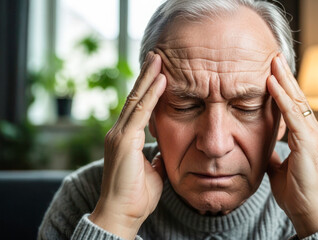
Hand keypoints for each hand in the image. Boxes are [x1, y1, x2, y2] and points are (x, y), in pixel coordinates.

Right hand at [89, 52, 166, 239]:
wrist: (122, 215)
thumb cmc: (136, 197)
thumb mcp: (153, 171)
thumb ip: (155, 157)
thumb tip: (162, 151)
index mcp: (126, 138)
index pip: (138, 108)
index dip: (147, 89)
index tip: (158, 73)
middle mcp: (119, 132)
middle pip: (135, 98)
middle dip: (146, 76)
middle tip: (156, 56)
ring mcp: (119, 135)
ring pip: (136, 100)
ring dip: (148, 79)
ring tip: (158, 60)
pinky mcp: (124, 141)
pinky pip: (141, 113)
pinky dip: (151, 96)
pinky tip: (161, 81)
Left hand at [266, 53, 317, 237]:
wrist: (310, 213)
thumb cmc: (298, 193)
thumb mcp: (280, 169)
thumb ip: (275, 155)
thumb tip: (265, 148)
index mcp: (308, 137)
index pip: (295, 107)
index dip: (285, 89)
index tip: (274, 72)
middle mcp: (314, 132)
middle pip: (298, 98)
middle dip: (285, 76)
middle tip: (274, 56)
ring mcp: (314, 136)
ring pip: (297, 101)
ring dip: (283, 79)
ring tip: (272, 60)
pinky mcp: (309, 142)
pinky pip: (293, 114)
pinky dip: (281, 97)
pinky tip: (271, 83)